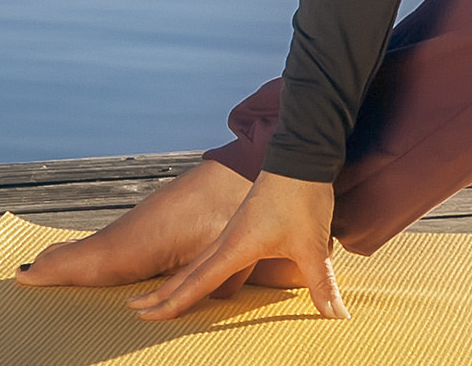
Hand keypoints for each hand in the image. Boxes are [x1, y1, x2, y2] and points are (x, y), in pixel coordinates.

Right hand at [132, 169, 347, 321]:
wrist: (303, 154)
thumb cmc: (303, 197)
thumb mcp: (313, 246)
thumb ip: (322, 284)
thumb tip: (337, 316)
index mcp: (236, 247)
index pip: (197, 283)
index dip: (172, 302)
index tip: (144, 314)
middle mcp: (228, 239)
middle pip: (186, 273)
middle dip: (161, 294)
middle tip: (134, 309)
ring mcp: (234, 228)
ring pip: (196, 261)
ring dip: (175, 279)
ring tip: (156, 294)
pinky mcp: (244, 221)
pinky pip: (211, 251)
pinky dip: (195, 266)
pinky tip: (199, 269)